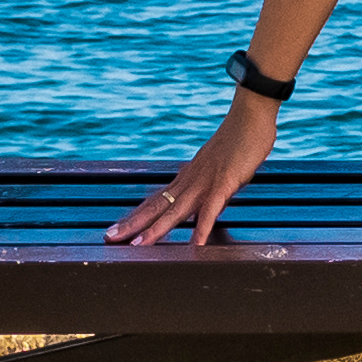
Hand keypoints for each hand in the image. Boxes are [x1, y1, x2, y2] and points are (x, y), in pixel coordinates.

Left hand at [106, 97, 278, 247]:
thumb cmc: (238, 140)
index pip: (155, 201)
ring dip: (157, 229)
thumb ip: (209, 190)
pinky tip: (195, 245)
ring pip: (176, 210)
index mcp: (187, 178)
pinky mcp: (224, 183)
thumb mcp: (217, 168)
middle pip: (157, 207)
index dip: (136, 216)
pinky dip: (201, 228)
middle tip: (110, 238)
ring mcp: (205, 182)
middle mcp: (190, 180)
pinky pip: (211, 209)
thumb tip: (203, 209)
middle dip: (133, 224)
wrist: (251, 116)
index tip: (118, 229)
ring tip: (139, 246)